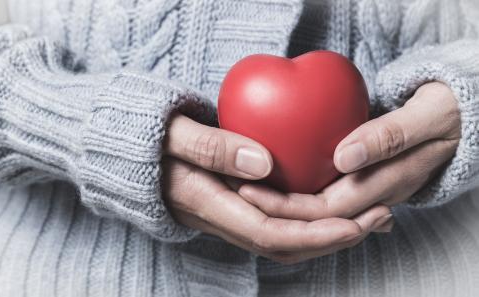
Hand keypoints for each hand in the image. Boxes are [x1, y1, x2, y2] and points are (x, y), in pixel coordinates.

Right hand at [162, 113, 391, 263]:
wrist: (124, 151)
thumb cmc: (147, 137)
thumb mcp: (173, 134)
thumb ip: (211, 148)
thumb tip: (262, 163)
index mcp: (208, 204)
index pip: (271, 233)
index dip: (316, 234)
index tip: (356, 222)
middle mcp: (221, 219)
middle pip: (285, 245)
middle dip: (335, 238)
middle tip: (380, 216)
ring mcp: (228, 216)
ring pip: (284, 239)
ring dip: (328, 232)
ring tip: (370, 215)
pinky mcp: (234, 206)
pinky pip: (277, 223)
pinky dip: (310, 221)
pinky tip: (334, 205)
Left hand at [236, 82, 459, 223]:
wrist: (458, 118)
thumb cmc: (444, 112)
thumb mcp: (427, 116)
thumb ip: (388, 136)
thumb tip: (345, 158)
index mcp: (388, 184)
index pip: (327, 209)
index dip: (286, 205)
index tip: (249, 189)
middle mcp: (375, 198)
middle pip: (315, 217)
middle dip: (273, 211)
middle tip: (235, 192)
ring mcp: (368, 193)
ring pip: (318, 213)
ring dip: (282, 208)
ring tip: (246, 193)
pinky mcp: (361, 182)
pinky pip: (325, 195)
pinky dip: (297, 195)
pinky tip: (273, 185)